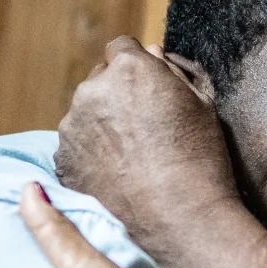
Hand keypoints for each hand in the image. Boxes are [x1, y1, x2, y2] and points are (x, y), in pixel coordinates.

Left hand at [55, 36, 237, 255]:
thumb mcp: (203, 104)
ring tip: (133, 157)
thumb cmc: (201, 159)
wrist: (181, 220)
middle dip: (117, 94)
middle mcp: (91, 91)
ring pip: (85, 115)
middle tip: (144, 126)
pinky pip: (76, 147)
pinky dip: (91, 154)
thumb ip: (175, 70)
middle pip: (100, 80)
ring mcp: (71, 128)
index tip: (149, 87)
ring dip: (101, 125)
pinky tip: (119, 174)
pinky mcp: (63, 161)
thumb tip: (152, 53)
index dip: (138, 67)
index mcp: (129, 69)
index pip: (122, 47)